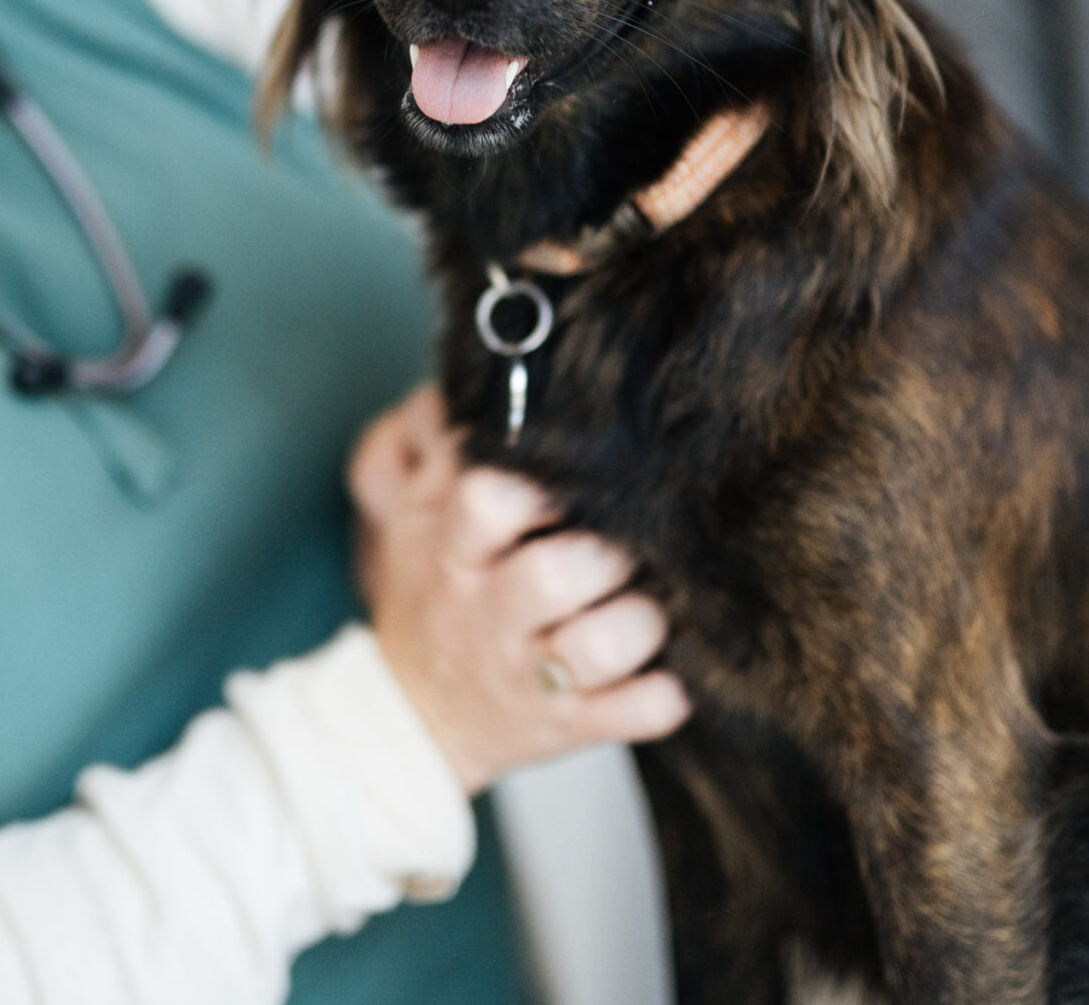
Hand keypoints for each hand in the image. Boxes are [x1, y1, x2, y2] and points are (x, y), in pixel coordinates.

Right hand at [348, 384, 690, 794]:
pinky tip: (674, 671)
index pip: (490, 500)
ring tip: (652, 604)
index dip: (542, 481)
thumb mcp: (420, 513)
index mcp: (453, 548)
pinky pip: (635, 714)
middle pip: (556, 573)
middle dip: (608, 552)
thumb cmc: (439, 588)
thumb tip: (508, 363)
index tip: (577, 471)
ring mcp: (530, 674)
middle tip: (632, 539)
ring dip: (644, 622)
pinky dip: (663, 695)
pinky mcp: (568, 726)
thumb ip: (454, 441)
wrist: (414, 711)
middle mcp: (490, 611)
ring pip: (605, 644)